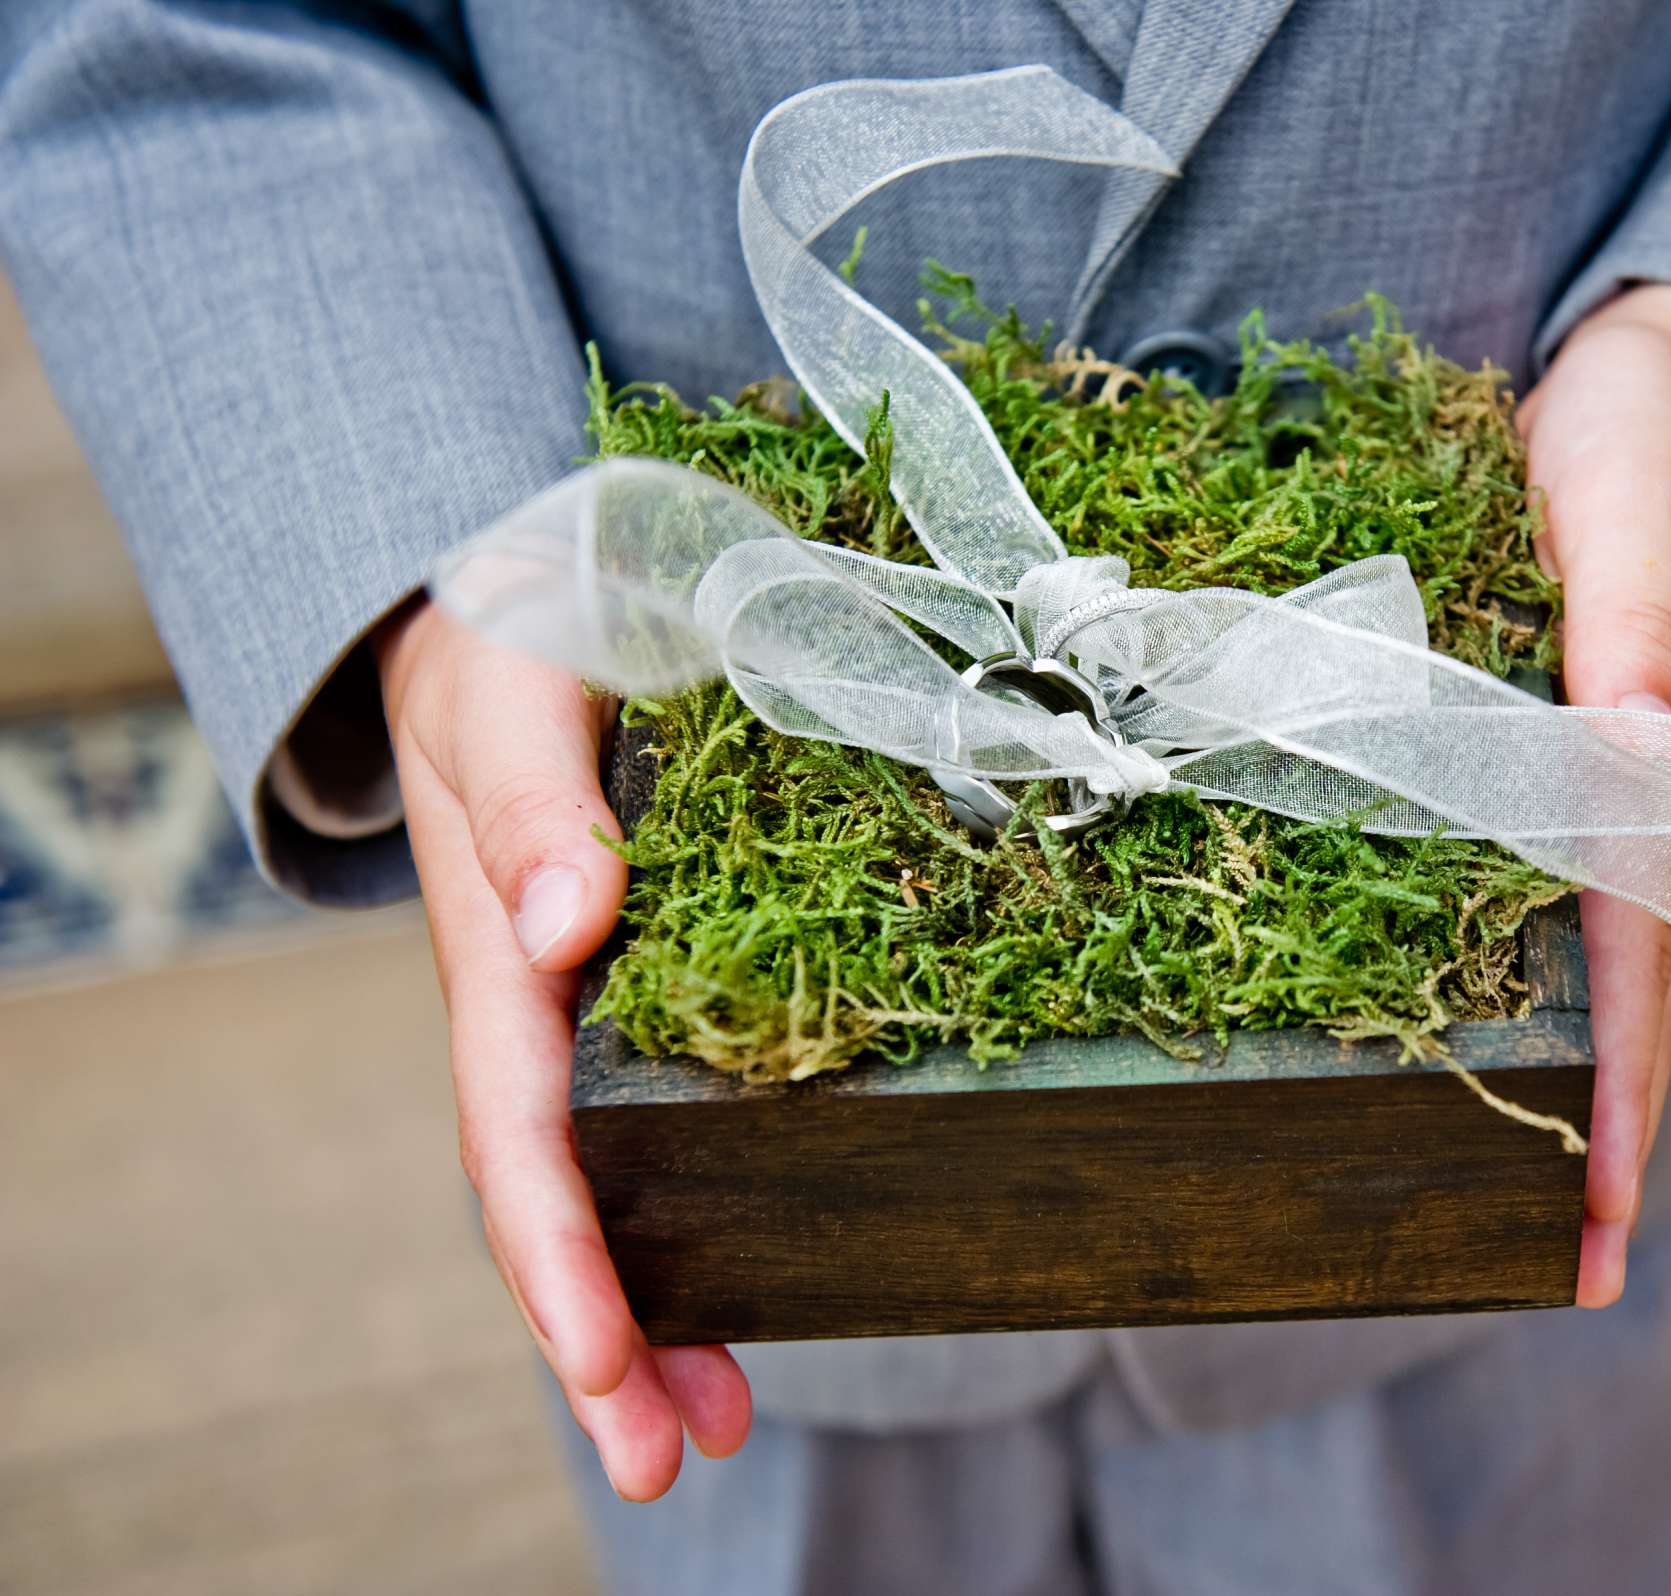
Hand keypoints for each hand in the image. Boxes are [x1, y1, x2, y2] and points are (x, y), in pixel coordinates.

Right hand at [378, 602, 751, 1497]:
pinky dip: (708, 1220)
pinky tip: (760, 1294)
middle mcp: (542, 1015)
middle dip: (604, 1342)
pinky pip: (670, 1129)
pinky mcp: (650, 999)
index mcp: (500, 960)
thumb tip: (570, 922)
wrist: (521, 613)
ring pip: (613, 1192)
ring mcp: (593, 1020)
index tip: (605, 1355)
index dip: (563, 1252)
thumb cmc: (507, 648)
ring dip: (658, 1317)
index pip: (519, 1137)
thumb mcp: (504, 698)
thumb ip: (526, 802)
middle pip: (558, 1206)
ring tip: (714, 1432)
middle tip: (667, 1463)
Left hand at [1516, 284, 1670, 1305]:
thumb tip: (1629, 778)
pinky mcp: (1536, 761)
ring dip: (1552, 1090)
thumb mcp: (1627, 521)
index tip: (1584, 1229)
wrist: (1645, 376)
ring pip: (1573, 972)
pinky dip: (1504, 988)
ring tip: (1503, 1211)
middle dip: (1587, 1145)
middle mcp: (1623, 810)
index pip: (1633, 970)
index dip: (1610, 1100)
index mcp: (1652, 776)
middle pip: (1615, 1008)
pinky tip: (1443, 1038)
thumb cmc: (1640, 443)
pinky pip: (1523, 899)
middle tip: (1547, 1278)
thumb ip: (1627, 648)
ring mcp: (1584, 796)